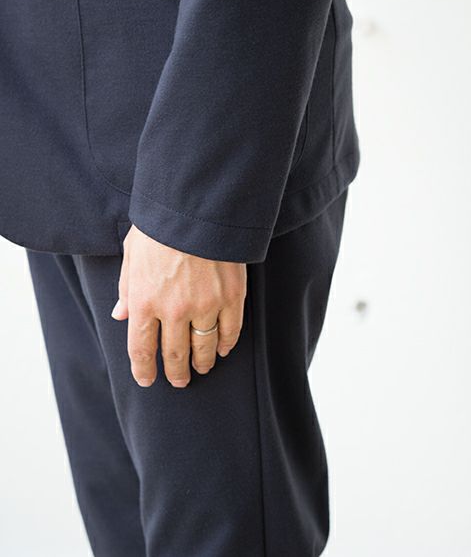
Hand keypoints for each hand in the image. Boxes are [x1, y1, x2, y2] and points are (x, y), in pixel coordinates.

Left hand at [111, 225, 246, 387]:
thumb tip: (120, 315)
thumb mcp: (132, 253)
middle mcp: (174, 309)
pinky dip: (225, 345)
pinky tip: (221, 350)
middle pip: (173, 354)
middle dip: (175, 373)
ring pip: (203, 348)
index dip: (143, 370)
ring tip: (201, 369)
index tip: (147, 380)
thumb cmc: (161, 226)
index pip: (141, 348)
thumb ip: (126, 288)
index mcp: (144, 300)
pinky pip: (230, 331)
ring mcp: (205, 305)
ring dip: (201, 363)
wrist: (198, 206)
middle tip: (178, 381)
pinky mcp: (232, 296)